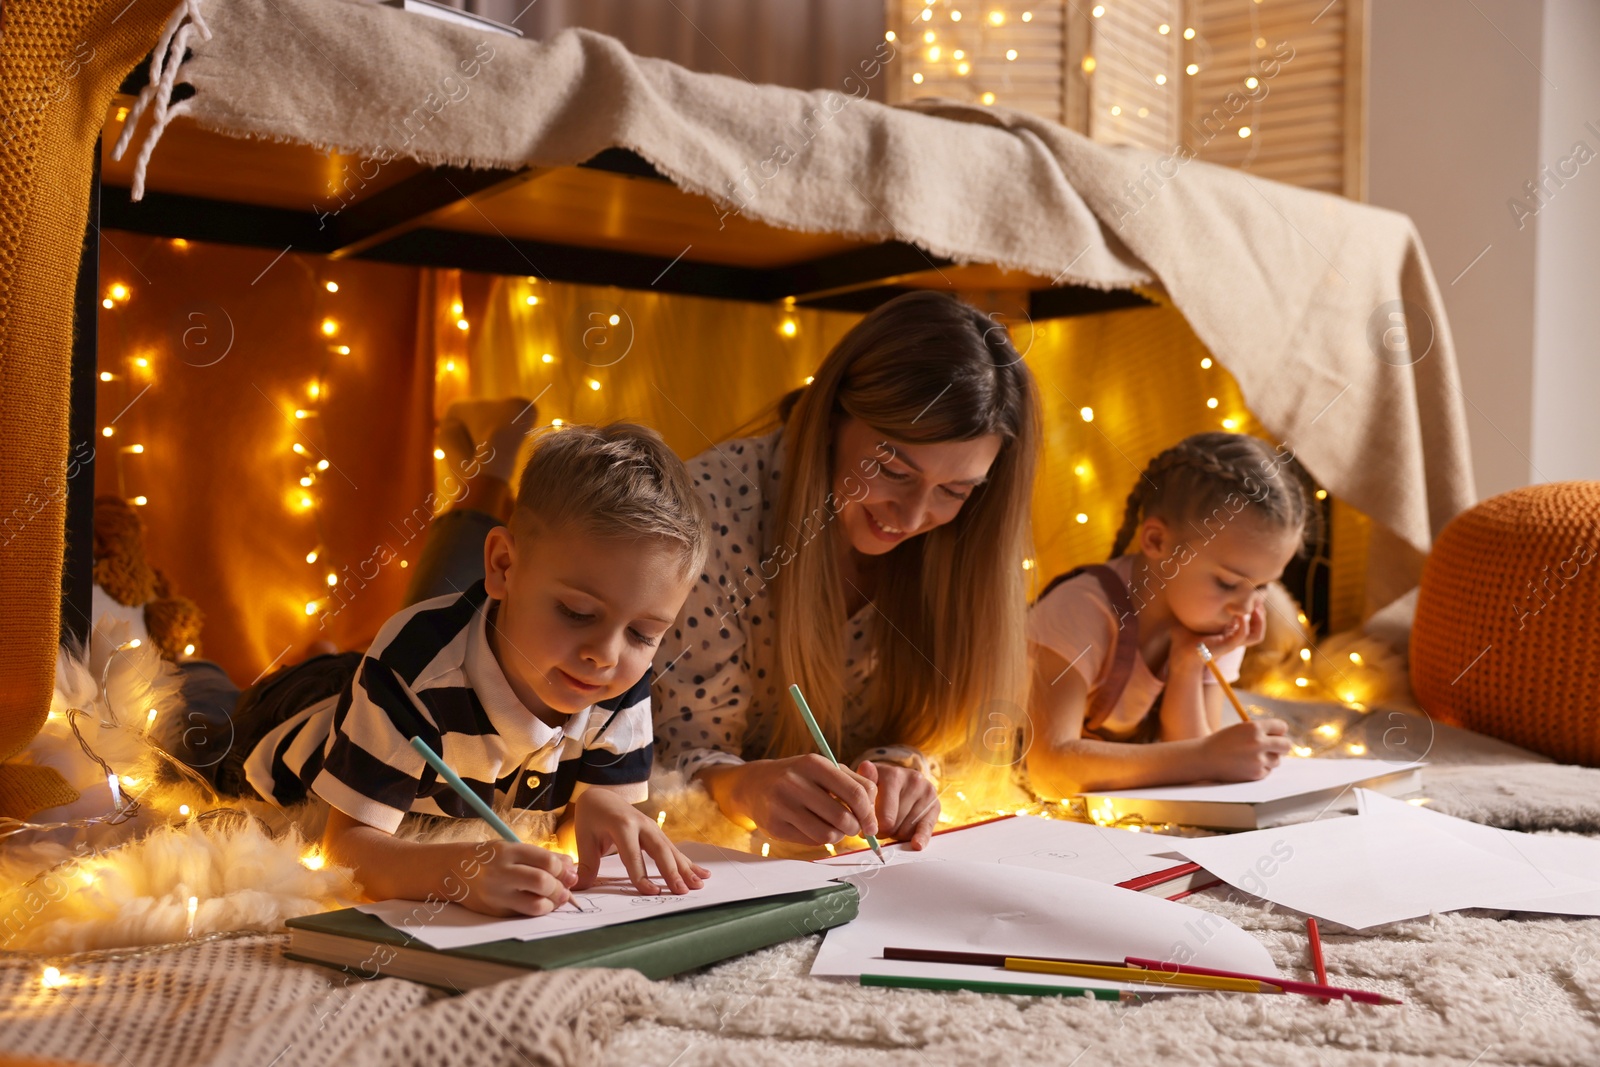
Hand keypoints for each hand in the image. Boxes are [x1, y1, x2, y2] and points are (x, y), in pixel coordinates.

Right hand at [450, 838, 577, 917]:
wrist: (455, 871)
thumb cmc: (491, 858)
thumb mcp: (513, 849)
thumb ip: (542, 857)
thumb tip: (571, 868)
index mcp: (508, 851)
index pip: (546, 861)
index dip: (563, 869)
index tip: (569, 873)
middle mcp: (501, 872)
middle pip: (542, 882)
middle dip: (560, 888)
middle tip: (566, 890)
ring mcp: (497, 894)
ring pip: (535, 905)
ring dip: (552, 904)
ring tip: (555, 899)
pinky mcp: (496, 911)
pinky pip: (524, 915)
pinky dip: (538, 911)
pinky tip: (541, 905)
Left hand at [571, 788, 709, 894]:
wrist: (602, 796)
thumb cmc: (592, 818)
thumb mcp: (584, 838)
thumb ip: (586, 864)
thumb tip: (579, 888)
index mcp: (621, 825)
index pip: (632, 855)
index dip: (642, 876)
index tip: (652, 892)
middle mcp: (641, 825)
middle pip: (659, 851)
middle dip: (672, 872)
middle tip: (682, 891)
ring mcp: (653, 828)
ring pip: (671, 850)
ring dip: (686, 868)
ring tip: (699, 884)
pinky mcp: (658, 833)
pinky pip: (674, 850)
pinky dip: (688, 863)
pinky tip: (702, 874)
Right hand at [717, 754, 878, 845]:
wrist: (756, 784)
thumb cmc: (799, 777)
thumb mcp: (825, 769)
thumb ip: (856, 781)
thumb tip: (875, 805)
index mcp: (814, 764)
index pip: (856, 793)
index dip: (869, 813)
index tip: (871, 823)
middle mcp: (796, 782)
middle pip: (844, 817)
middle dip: (855, 828)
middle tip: (853, 828)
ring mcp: (782, 805)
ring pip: (828, 834)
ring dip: (838, 836)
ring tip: (834, 828)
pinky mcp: (774, 825)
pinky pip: (811, 841)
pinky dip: (820, 839)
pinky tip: (814, 828)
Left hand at [856, 761, 938, 849]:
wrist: (900, 783)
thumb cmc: (879, 788)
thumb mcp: (867, 783)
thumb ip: (864, 781)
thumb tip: (866, 767)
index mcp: (892, 774)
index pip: (882, 815)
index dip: (872, 827)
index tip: (866, 828)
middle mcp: (912, 779)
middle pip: (892, 823)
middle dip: (883, 831)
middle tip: (879, 827)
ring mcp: (926, 791)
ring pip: (906, 829)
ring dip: (897, 834)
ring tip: (892, 824)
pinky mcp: (935, 804)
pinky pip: (927, 826)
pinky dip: (921, 837)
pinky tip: (916, 844)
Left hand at [1169, 598, 1267, 673]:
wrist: (1179, 654)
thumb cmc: (1183, 637)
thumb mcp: (1192, 617)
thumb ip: (1196, 605)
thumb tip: (1189, 588)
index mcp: (1228, 631)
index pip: (1251, 621)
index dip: (1255, 608)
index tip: (1250, 594)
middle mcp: (1233, 637)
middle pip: (1258, 628)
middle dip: (1261, 613)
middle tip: (1257, 600)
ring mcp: (1232, 642)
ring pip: (1256, 635)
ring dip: (1259, 621)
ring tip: (1255, 608)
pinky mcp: (1227, 646)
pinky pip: (1243, 635)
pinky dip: (1243, 624)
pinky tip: (1238, 614)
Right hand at [1199, 718, 1291, 780]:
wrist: (1205, 758)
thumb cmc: (1223, 742)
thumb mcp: (1240, 729)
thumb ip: (1260, 731)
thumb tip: (1282, 737)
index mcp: (1254, 727)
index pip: (1281, 727)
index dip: (1279, 730)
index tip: (1276, 733)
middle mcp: (1259, 743)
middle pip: (1286, 745)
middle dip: (1282, 745)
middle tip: (1276, 747)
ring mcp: (1259, 760)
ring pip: (1277, 760)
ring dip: (1269, 758)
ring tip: (1252, 757)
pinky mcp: (1257, 774)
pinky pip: (1267, 770)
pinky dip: (1261, 769)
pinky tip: (1246, 765)